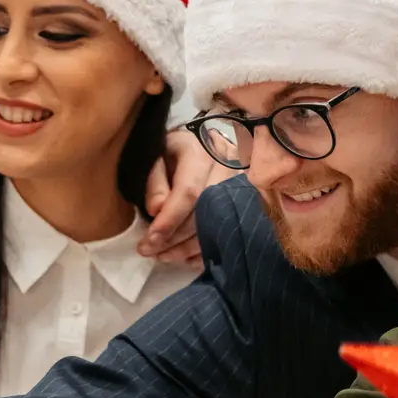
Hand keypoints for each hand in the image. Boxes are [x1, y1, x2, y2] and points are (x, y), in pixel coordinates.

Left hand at [140, 126, 227, 268]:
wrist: (201, 140)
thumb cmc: (173, 149)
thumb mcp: (156, 155)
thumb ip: (155, 180)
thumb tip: (156, 210)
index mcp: (201, 154)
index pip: (189, 192)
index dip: (169, 220)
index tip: (150, 242)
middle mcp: (227, 169)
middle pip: (205, 212)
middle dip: (175, 238)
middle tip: (150, 252)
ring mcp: (241, 185)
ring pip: (219, 224)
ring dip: (188, 247)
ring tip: (163, 256)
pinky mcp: (248, 199)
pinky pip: (231, 230)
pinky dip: (208, 248)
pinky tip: (187, 257)